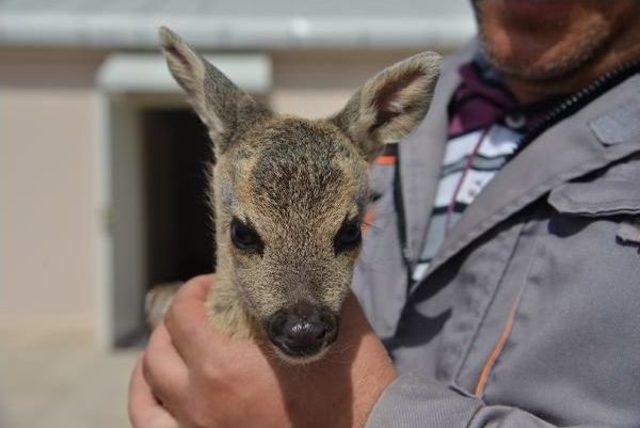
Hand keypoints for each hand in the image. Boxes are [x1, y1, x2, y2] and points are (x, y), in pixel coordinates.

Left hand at [128, 275, 396, 427]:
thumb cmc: (354, 387)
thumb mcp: (337, 324)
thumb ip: (314, 286)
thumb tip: (310, 255)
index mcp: (224, 367)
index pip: (182, 315)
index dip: (193, 291)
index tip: (212, 286)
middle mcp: (201, 403)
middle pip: (159, 352)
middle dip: (174, 322)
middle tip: (198, 312)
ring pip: (146, 395)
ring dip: (153, 363)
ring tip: (168, 350)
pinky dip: (148, 406)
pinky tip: (159, 393)